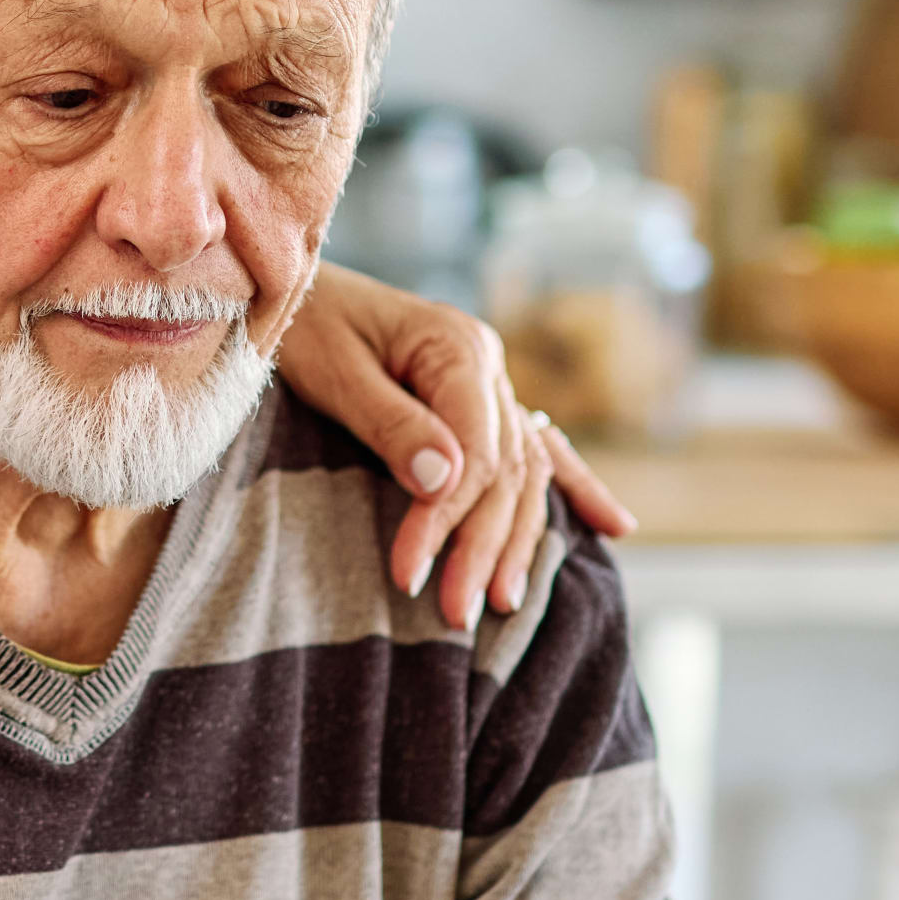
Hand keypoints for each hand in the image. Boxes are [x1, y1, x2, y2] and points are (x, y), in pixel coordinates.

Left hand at [279, 262, 637, 626]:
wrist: (286, 286)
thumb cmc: (303, 325)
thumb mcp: (335, 371)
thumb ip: (391, 424)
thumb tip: (447, 482)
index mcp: (457, 347)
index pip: (476, 452)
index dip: (448, 518)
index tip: (409, 573)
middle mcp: (488, 365)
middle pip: (506, 470)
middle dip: (483, 546)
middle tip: (455, 613)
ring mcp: (491, 384)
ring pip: (525, 472)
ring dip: (517, 541)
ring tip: (500, 604)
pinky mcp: (479, 402)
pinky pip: (536, 451)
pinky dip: (574, 489)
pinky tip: (612, 528)